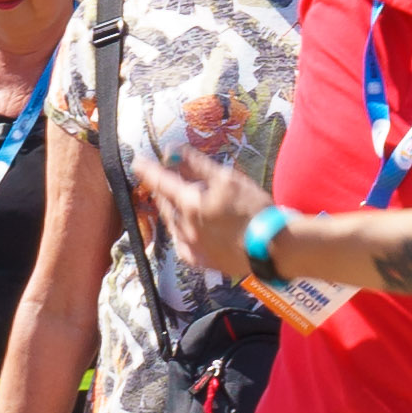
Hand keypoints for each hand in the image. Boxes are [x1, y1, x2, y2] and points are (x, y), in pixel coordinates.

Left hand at [133, 147, 277, 280]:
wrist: (274, 248)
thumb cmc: (254, 209)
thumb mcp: (228, 179)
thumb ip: (197, 165)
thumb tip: (172, 150)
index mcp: (190, 205)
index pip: (161, 183)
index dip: (148, 171)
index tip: (137, 163)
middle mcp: (185, 228)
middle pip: (166, 205)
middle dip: (164, 191)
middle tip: (167, 182)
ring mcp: (192, 247)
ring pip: (173, 225)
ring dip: (173, 212)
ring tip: (183, 204)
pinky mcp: (202, 262)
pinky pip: (183, 245)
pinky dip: (183, 233)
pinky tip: (190, 231)